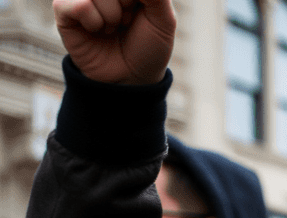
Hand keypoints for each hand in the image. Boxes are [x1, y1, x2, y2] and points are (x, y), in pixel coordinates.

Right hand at [54, 0, 174, 84]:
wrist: (132, 79)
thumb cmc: (148, 49)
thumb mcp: (163, 20)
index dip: (135, 0)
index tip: (139, 11)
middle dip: (126, 5)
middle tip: (126, 21)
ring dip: (112, 16)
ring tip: (112, 28)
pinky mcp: (63, 9)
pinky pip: (80, 5)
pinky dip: (94, 22)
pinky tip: (96, 30)